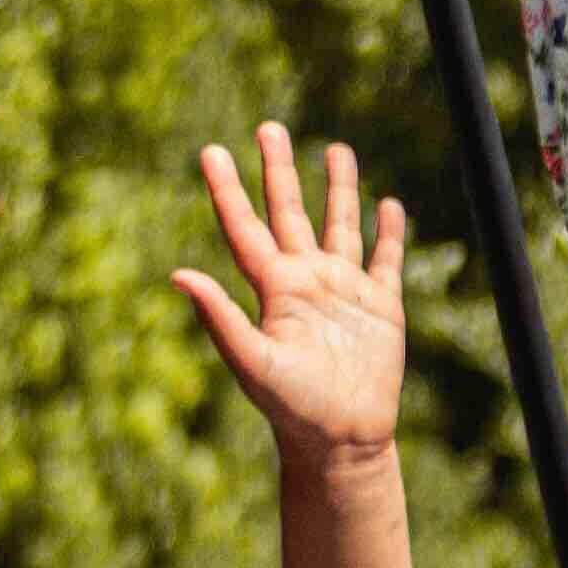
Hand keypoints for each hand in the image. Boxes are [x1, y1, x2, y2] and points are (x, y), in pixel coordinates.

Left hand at [172, 127, 408, 467]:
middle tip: (268, 126)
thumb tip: (178, 275)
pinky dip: (390, 232)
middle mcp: (306, 281)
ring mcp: (344, 291)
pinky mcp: (380, 306)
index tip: (211, 151)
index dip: (227, 189)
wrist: (342, 440)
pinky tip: (388, 206)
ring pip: (340, 225)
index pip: (245, 227)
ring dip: (338, 188)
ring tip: (336, 148)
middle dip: (279, 170)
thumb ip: (221, 318)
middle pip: (290, 212)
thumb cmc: (292, 408)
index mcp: (274, 289)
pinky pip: (385, 259)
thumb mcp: (253, 362)